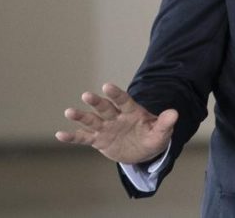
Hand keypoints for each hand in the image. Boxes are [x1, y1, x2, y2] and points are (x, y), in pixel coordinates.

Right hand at [55, 83, 177, 164]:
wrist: (144, 150)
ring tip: (69, 111)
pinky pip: (84, 138)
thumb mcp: (162, 132)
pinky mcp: (99, 140)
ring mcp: (106, 127)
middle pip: (105, 107)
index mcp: (132, 111)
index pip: (123, 100)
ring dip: (81, 116)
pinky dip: (73, 136)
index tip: (106, 86)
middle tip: (86, 95)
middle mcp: (117, 117)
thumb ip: (166, 123)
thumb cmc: (153, 137)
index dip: (115, 93)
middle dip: (97, 102)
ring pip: (92, 120)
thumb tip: (174, 113)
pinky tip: (60, 134)